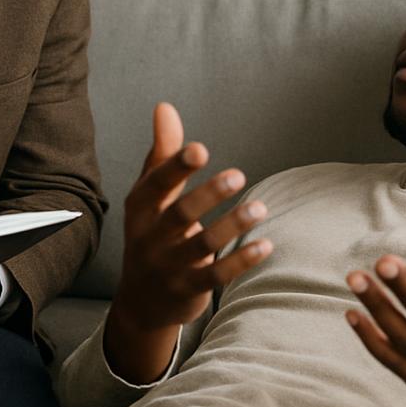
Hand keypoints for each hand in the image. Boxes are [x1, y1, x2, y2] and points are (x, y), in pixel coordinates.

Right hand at [104, 103, 272, 382]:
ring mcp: (168, 266)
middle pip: (180, 214)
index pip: (156, 184)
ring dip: (232, 226)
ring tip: (261, 207)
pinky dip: (240, 261)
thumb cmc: (151, 232)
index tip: (200, 149)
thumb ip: (163, 152)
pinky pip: (217, 276)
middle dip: (208, 195)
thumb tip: (164, 106)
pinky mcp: (189, 289)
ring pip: (202, 245)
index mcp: (139, 208)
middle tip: (239, 175)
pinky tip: (265, 245)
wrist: (141, 300)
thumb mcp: (150, 195)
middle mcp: (150, 237)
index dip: (176, 167)